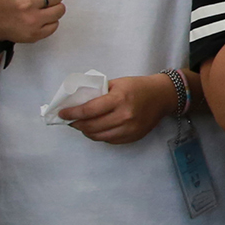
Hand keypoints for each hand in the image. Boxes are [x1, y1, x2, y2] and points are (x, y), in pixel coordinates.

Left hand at [59, 72, 177, 146]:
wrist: (162, 96)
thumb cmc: (138, 86)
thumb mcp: (117, 83)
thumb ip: (99, 93)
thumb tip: (77, 102)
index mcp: (119, 99)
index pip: (89, 110)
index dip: (72, 113)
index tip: (62, 114)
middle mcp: (125, 116)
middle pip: (91, 126)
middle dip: (77, 124)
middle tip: (71, 120)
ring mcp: (129, 129)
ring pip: (98, 136)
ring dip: (86, 132)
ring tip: (82, 125)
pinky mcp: (133, 137)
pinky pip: (109, 140)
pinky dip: (99, 135)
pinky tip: (97, 129)